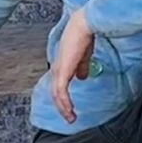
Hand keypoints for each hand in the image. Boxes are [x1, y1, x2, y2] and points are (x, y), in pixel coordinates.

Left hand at [50, 9, 95, 123]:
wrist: (85, 25)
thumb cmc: (85, 34)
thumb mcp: (84, 55)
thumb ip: (83, 66)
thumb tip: (83, 77)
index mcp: (62, 64)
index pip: (59, 84)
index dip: (64, 97)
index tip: (71, 107)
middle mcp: (57, 68)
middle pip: (56, 93)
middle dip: (63, 106)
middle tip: (70, 117)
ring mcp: (58, 70)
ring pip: (57, 95)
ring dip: (64, 108)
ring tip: (71, 118)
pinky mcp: (62, 71)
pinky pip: (61, 92)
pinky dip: (65, 102)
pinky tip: (70, 110)